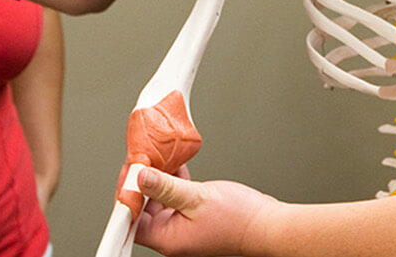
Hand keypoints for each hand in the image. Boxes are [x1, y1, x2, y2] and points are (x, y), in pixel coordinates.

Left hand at [133, 166, 276, 256]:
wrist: (268, 226)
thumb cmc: (240, 221)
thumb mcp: (197, 198)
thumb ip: (166, 187)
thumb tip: (140, 177)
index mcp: (168, 239)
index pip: (132, 219)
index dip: (127, 194)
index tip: (129, 170)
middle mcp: (173, 236)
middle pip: (144, 208)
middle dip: (141, 181)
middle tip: (142, 158)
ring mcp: (184, 227)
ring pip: (160, 200)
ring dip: (158, 178)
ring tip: (157, 156)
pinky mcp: (194, 217)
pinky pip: (176, 197)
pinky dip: (174, 181)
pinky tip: (175, 164)